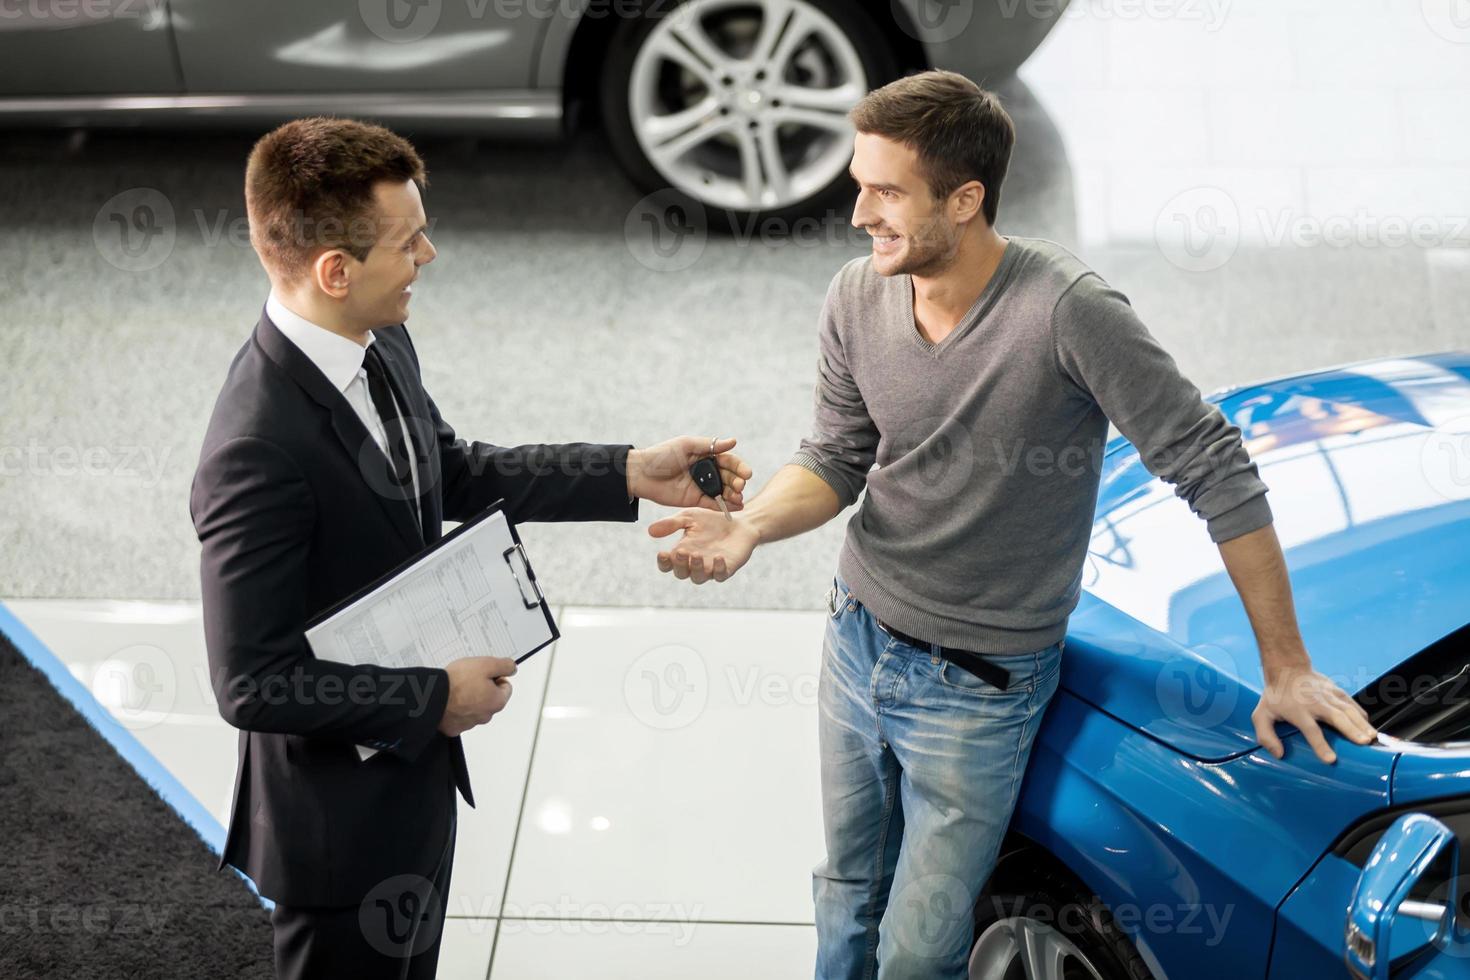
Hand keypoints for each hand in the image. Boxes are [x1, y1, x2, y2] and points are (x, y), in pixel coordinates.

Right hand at [437, 656, 516, 736]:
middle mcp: (486, 716)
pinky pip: (459, 716)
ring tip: (456, 688)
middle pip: (490, 698)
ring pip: (475, 708)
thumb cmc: (457, 683)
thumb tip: (512, 668)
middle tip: (468, 678)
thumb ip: (503, 665)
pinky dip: (456, 708)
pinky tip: (449, 699)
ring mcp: (470, 724)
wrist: (431, 698)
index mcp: (497, 701)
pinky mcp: (454, 727)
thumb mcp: (485, 664)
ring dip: (469, 698)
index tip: (485, 672)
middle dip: (482, 688)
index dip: (496, 676)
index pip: (506, 687)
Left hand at [627, 436, 751, 512]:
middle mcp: (706, 471)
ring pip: (723, 491)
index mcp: (705, 455)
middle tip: (741, 486)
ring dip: (734, 494)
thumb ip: (710, 445)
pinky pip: (713, 504)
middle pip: (728, 477)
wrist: (641, 474)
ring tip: (740, 498)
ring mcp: (701, 487)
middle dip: (737, 482)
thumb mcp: (686, 445)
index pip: (728, 461)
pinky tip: (735, 507)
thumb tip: (734, 441)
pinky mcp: (695, 500)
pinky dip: (725, 506)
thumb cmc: (661, 455)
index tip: (747, 473)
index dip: (739, 467)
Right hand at [649, 507, 759, 583]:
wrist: (739, 521)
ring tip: (697, 555)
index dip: (664, 562)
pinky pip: (720, 575)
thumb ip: (672, 524)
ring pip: (699, 578)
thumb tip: (650, 530)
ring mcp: (710, 568)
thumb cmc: (712, 520)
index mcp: (682, 553)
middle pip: (681, 573)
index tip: (662, 553)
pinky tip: (718, 558)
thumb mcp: (689, 517)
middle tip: (683, 552)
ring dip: (697, 568)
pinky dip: (719, 569)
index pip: (668, 565)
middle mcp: (694, 564)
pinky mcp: (727, 569)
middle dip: (680, 564)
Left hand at [1252, 662, 1376, 763]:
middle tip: (1363, 743)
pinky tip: (1369, 726)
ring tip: (1372, 738)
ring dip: (1361, 724)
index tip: (1331, 759)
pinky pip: (1352, 703)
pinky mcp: (1337, 691)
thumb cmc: (1275, 696)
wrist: (1287, 668)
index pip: (1311, 730)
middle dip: (1350, 730)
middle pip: (1336, 717)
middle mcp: (1315, 703)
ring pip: (1348, 710)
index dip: (1321, 745)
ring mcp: (1328, 696)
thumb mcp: (1261, 715)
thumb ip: (1266, 735)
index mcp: (1297, 711)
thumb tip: (1278, 754)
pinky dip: (1361, 714)